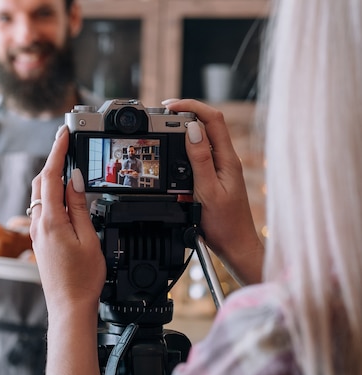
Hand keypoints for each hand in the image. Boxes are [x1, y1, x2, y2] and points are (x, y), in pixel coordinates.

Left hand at [29, 126, 105, 312]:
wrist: (68, 306)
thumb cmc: (82, 279)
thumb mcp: (89, 239)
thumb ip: (79, 207)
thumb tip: (74, 181)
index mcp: (51, 221)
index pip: (52, 176)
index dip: (58, 151)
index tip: (64, 133)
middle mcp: (38, 224)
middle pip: (41, 181)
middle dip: (53, 159)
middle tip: (68, 144)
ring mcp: (37, 232)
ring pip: (40, 194)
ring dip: (51, 176)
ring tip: (68, 164)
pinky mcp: (40, 239)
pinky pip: (42, 208)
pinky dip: (51, 194)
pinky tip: (64, 194)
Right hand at [165, 99, 263, 284]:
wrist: (235, 246)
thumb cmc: (224, 224)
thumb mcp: (207, 191)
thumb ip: (200, 160)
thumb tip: (192, 129)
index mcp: (227, 159)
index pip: (213, 120)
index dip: (191, 106)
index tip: (170, 106)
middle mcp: (226, 159)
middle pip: (207, 124)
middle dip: (185, 114)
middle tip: (162, 115)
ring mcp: (221, 168)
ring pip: (202, 140)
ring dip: (183, 131)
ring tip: (164, 130)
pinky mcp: (214, 177)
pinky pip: (199, 156)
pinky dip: (184, 150)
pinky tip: (173, 155)